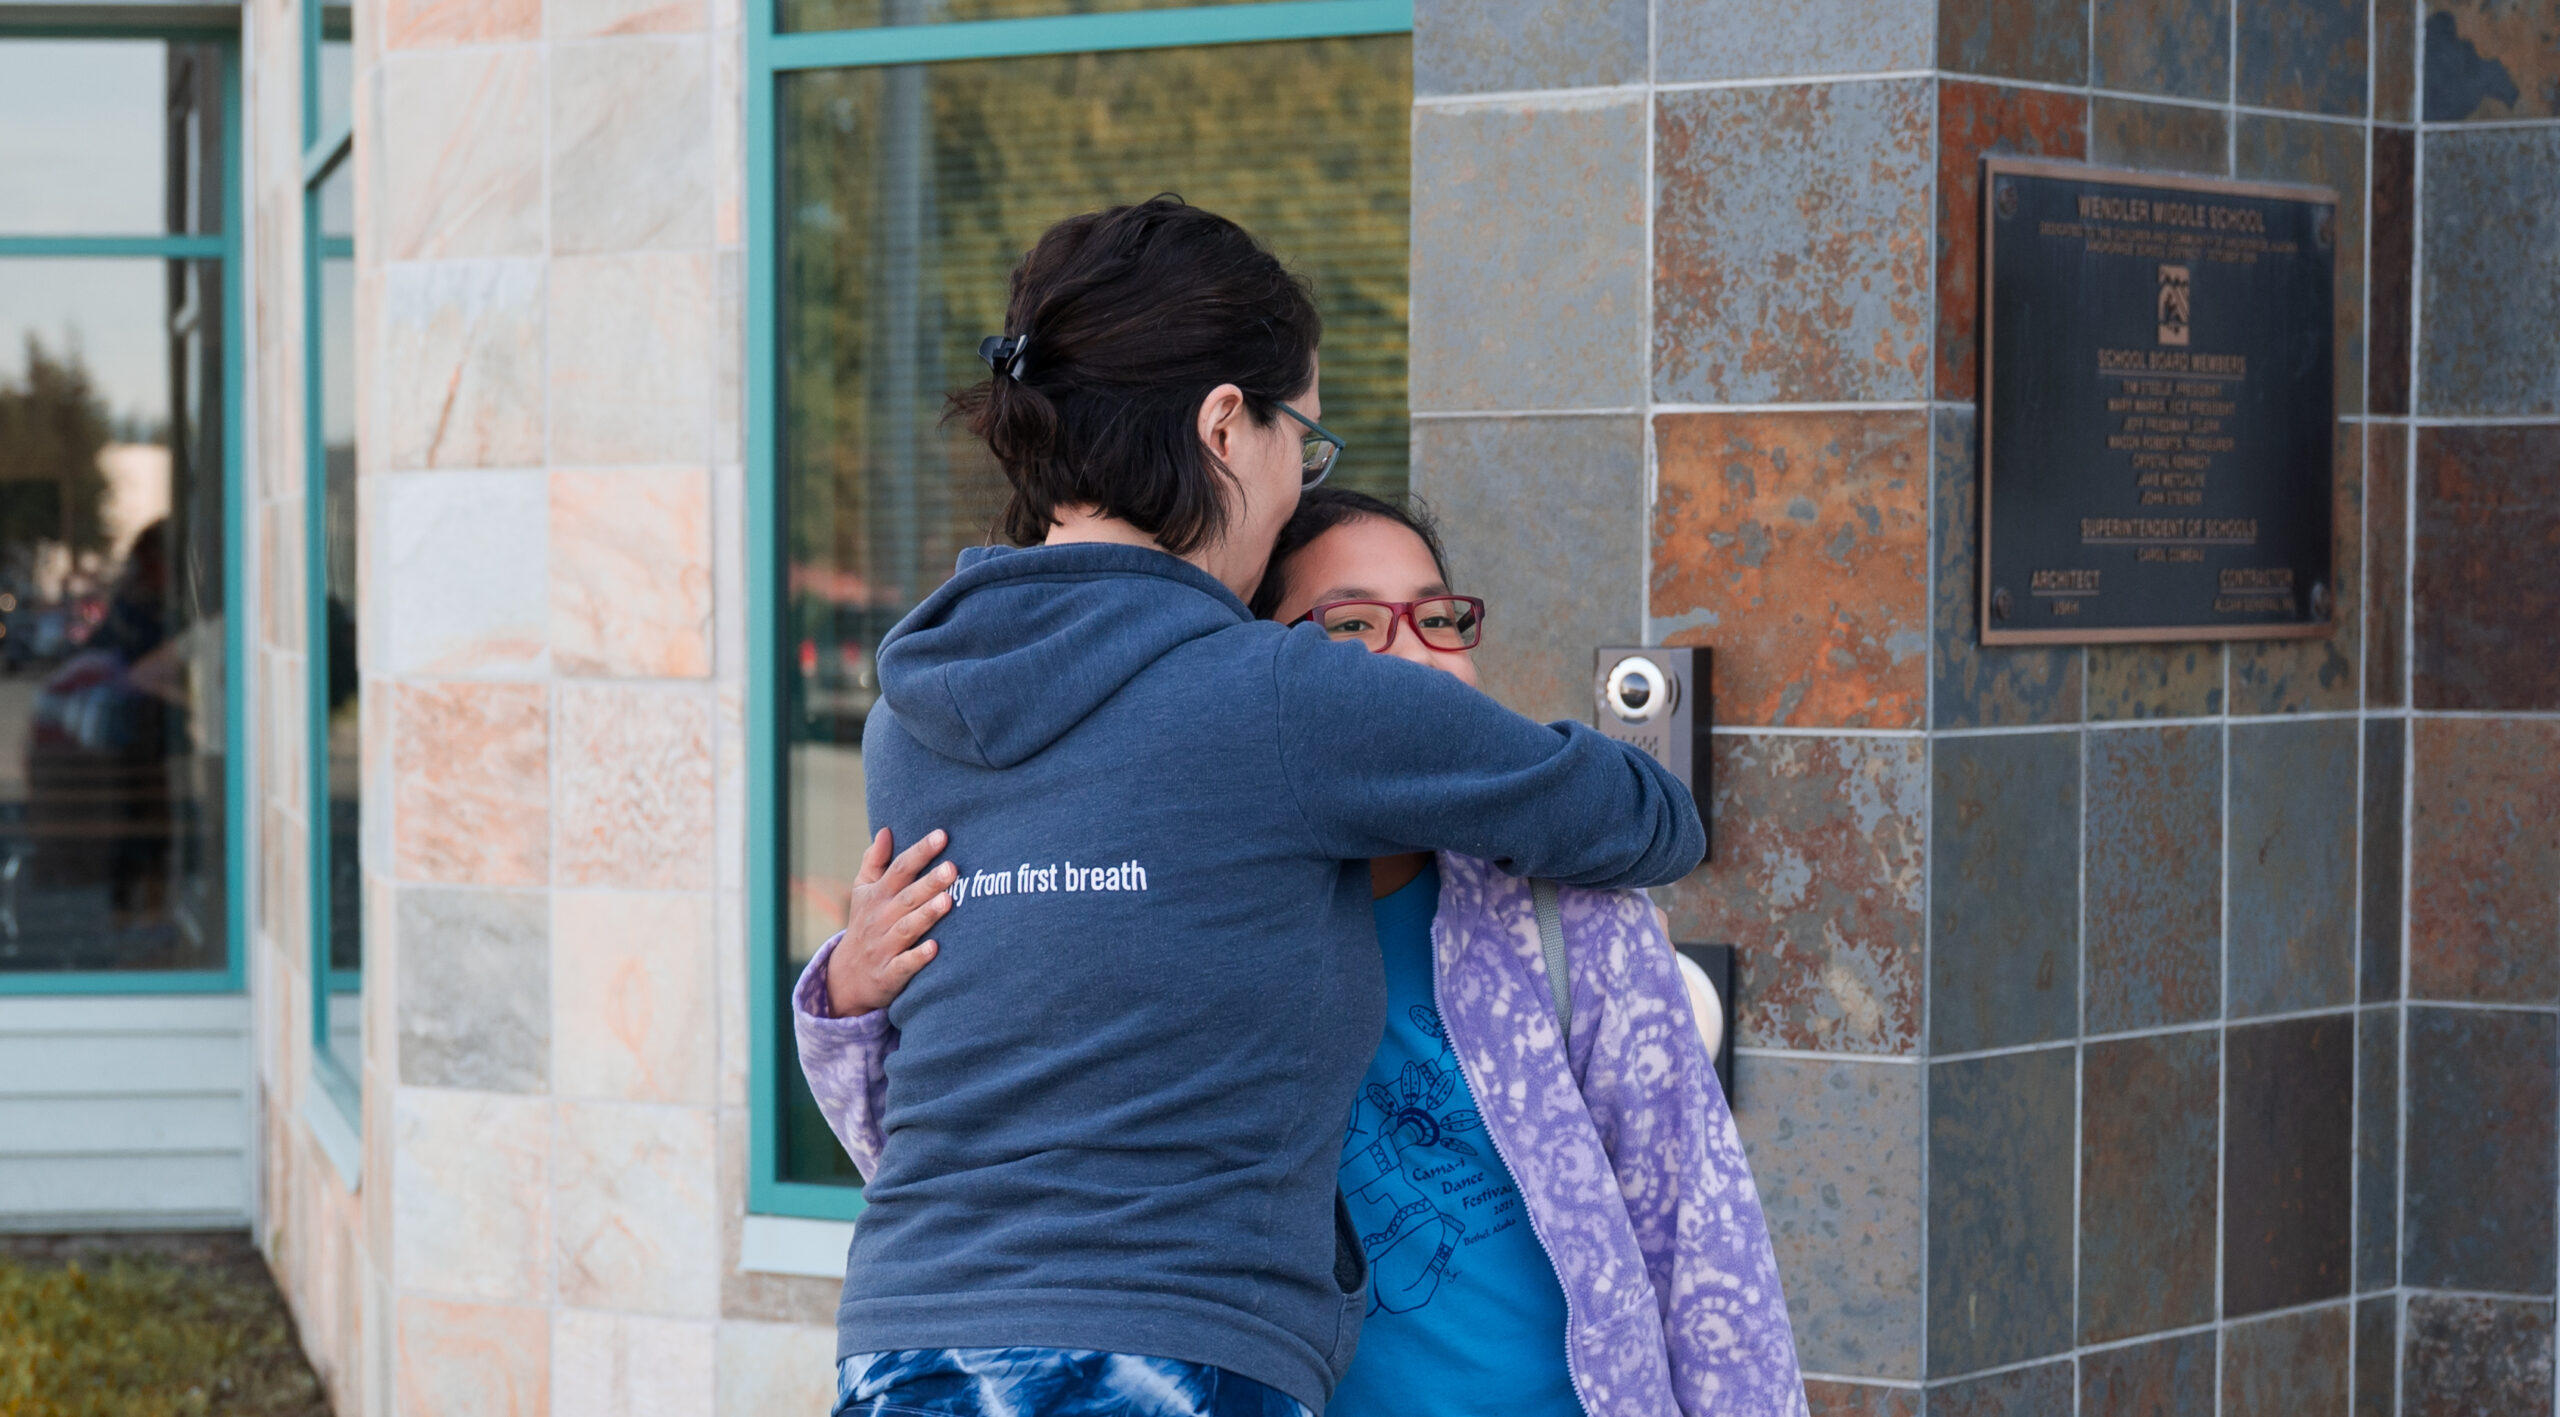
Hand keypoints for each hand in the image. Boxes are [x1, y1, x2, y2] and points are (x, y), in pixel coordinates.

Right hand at [823, 827, 954, 1016]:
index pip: (900, 869)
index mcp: (877, 896)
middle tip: (953, 868)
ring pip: (907, 928)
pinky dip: (918, 957)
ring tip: (948, 901)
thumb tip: (886, 830)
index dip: (920, 852)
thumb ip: (875, 861)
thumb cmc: (864, 924)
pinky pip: (904, 965)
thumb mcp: (863, 892)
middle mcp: (880, 919)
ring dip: (926, 915)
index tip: (942, 835)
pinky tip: (935, 948)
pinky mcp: (889, 973)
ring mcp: (884, 947)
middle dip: (929, 882)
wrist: (845, 976)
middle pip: (907, 897)